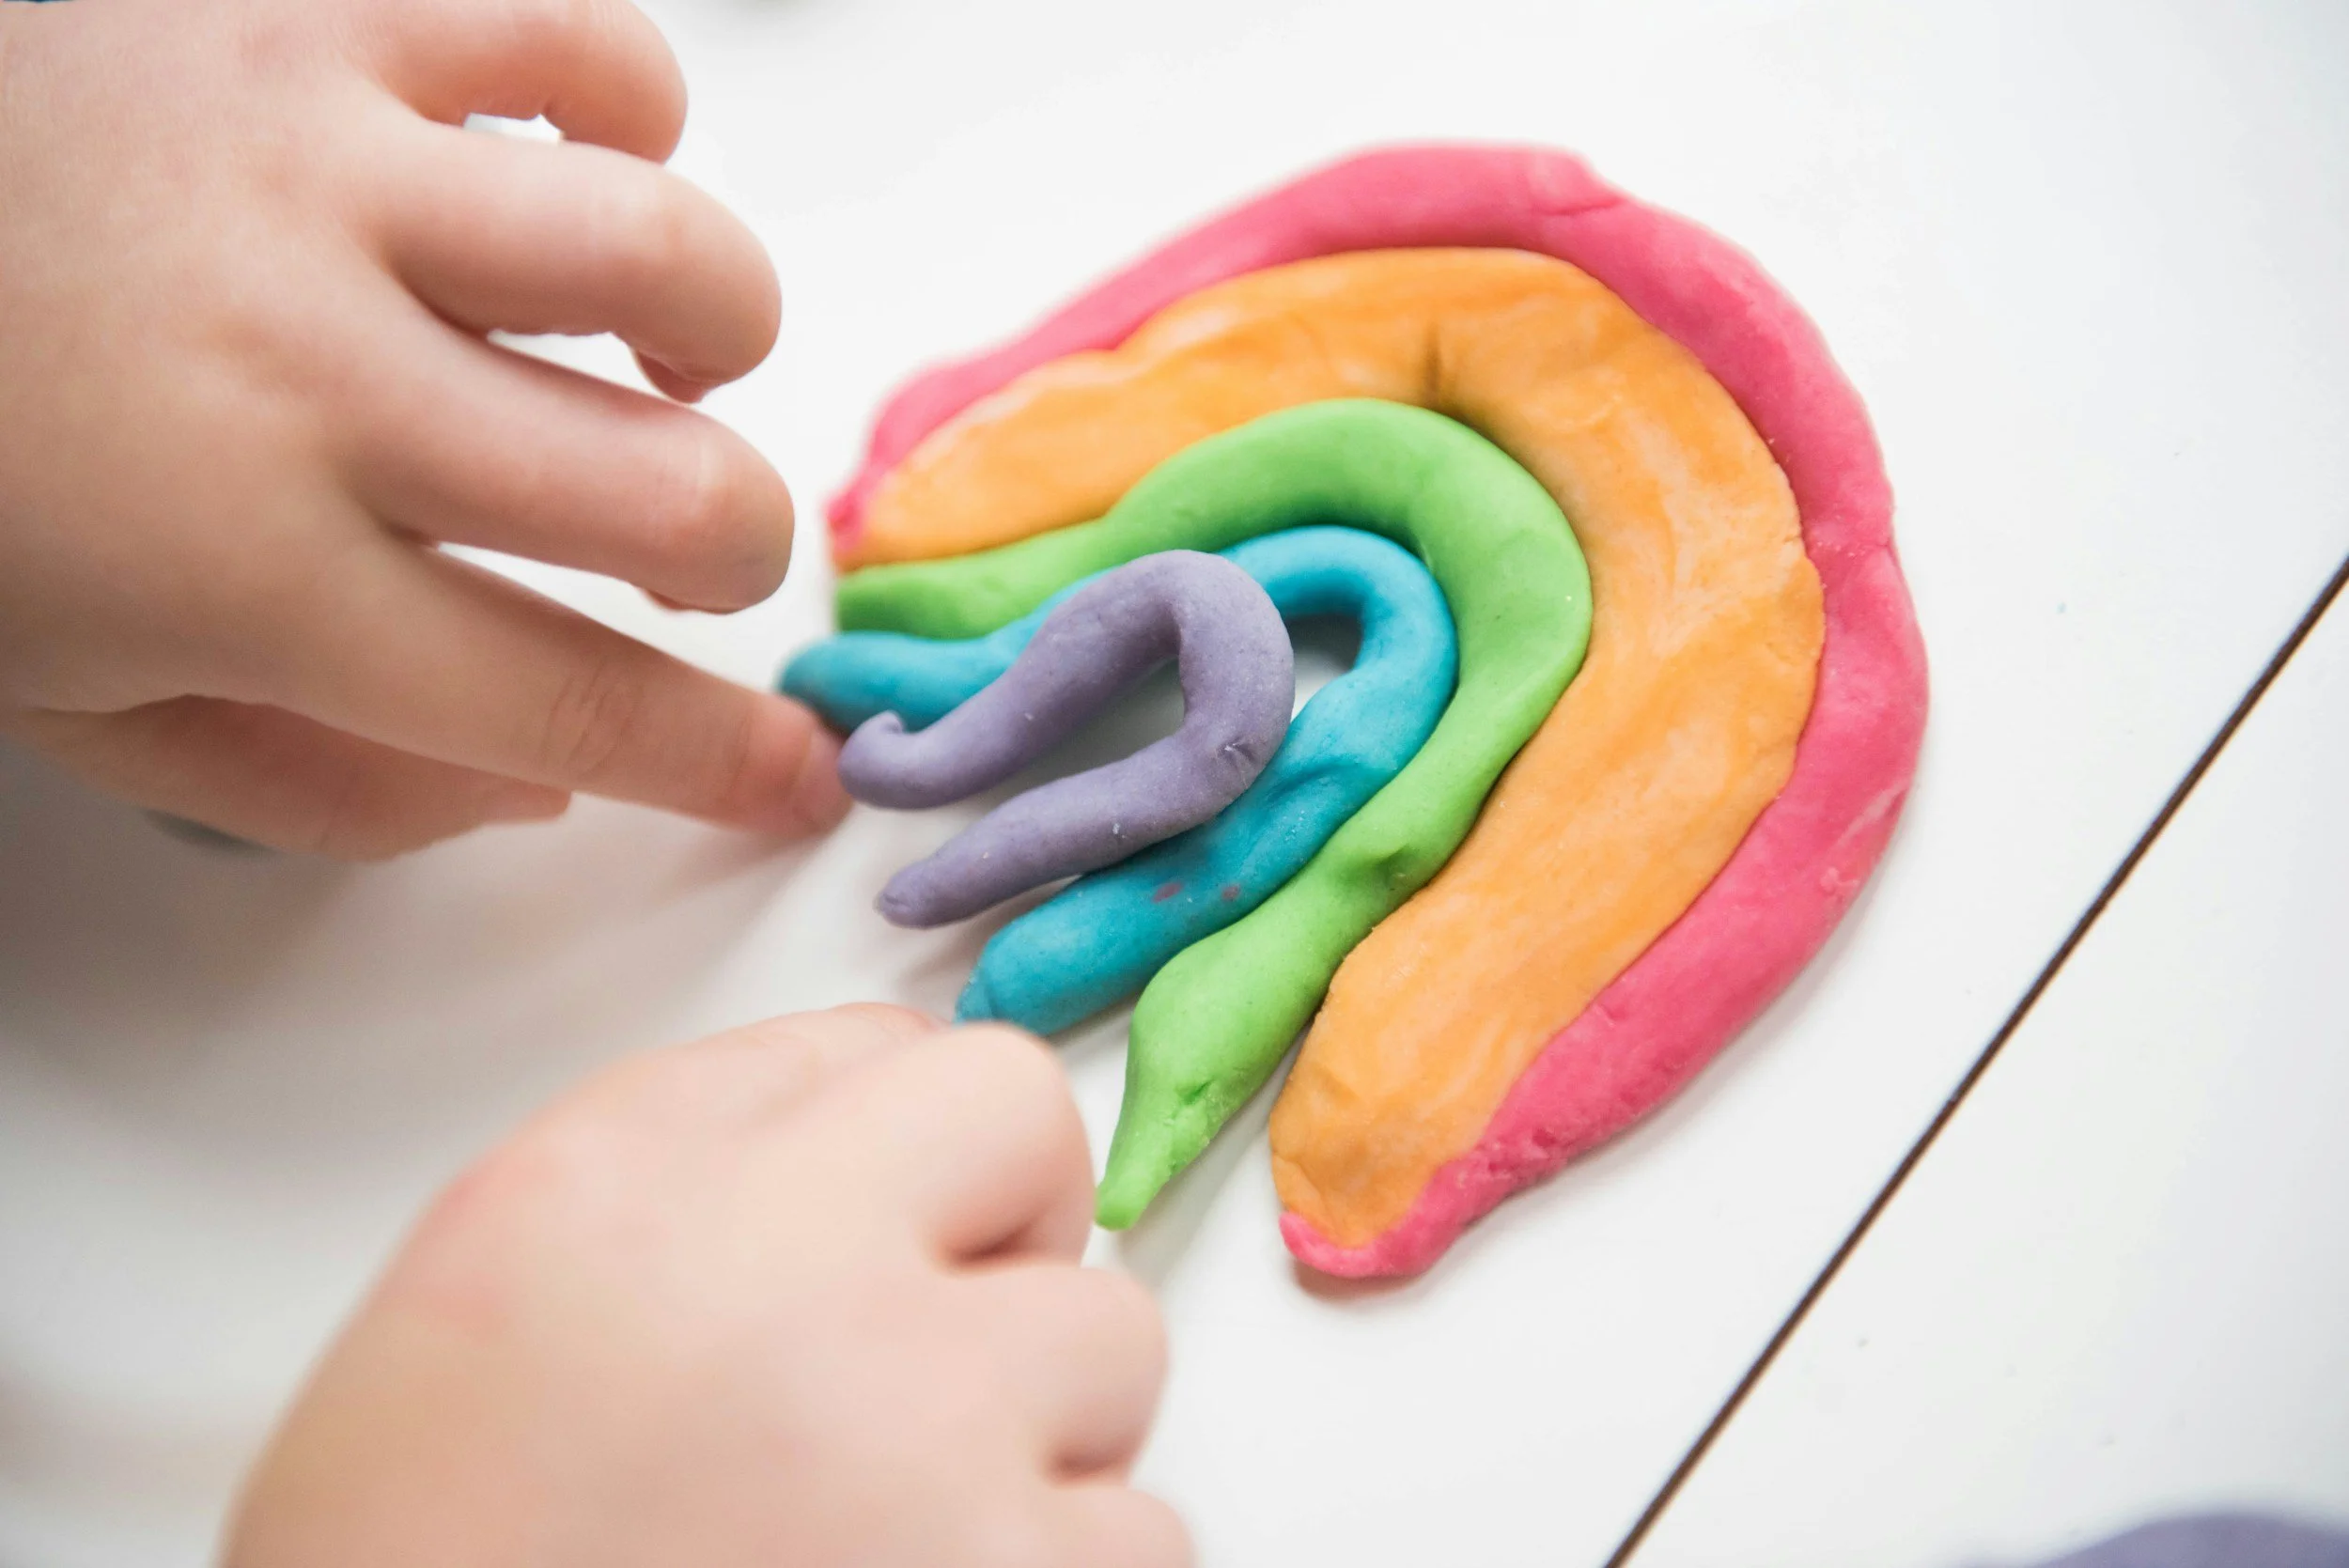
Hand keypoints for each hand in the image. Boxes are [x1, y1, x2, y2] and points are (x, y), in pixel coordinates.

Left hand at [0, 0, 845, 856]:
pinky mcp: (316, 8)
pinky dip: (628, 119)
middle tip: (685, 553)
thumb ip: (315, 781)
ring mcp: (315, 165)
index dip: (718, 764)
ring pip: (669, 260)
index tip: (791, 775)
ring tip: (662, 356)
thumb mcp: (70, 692)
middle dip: (736, 561)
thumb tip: (530, 786)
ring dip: (716, 337)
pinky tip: (563, 176)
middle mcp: (304, 367)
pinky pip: (584, 44)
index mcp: (236, 566)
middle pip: (673, 501)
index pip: (565, 706)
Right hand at [226, 1006, 1188, 1567]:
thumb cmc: (423, 1552)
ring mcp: (921, 1442)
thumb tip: (884, 1079)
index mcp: (639, 1182)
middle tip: (924, 1353)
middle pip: (1041, 1146)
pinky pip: (1141, 1534)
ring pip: (1113, 1344)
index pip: (907, 1052)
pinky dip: (1062, 1565)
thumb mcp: (500, 1265)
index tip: (904, 1222)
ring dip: (1038, 1423)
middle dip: (1003, 1240)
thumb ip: (698, 1132)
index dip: (923, 1146)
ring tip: (901, 1510)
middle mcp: (791, 1276)